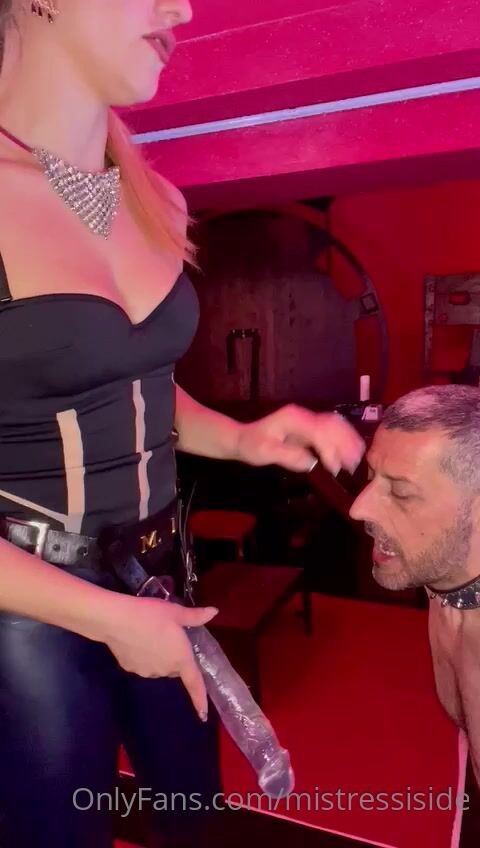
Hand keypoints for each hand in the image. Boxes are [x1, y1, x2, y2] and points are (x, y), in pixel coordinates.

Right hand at [102, 595, 217, 720]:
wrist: (116, 620)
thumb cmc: (151, 615)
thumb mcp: (175, 612)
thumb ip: (196, 616)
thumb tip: (214, 612)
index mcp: (181, 659)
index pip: (195, 684)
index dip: (200, 700)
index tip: (203, 715)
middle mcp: (165, 670)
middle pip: (175, 669)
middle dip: (175, 657)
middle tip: (168, 636)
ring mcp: (147, 672)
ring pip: (158, 667)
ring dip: (159, 657)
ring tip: (149, 635)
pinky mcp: (130, 669)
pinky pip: (143, 665)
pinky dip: (143, 656)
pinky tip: (135, 641)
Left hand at [236, 405, 364, 475]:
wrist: (243, 438)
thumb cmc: (252, 446)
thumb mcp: (265, 453)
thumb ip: (288, 456)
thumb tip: (311, 463)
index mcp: (293, 418)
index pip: (318, 431)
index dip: (329, 450)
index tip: (334, 469)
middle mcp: (303, 415)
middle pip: (332, 425)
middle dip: (345, 444)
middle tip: (353, 465)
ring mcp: (308, 419)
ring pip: (336, 425)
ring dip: (348, 441)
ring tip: (357, 460)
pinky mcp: (311, 427)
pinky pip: (333, 430)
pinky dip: (344, 439)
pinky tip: (351, 452)